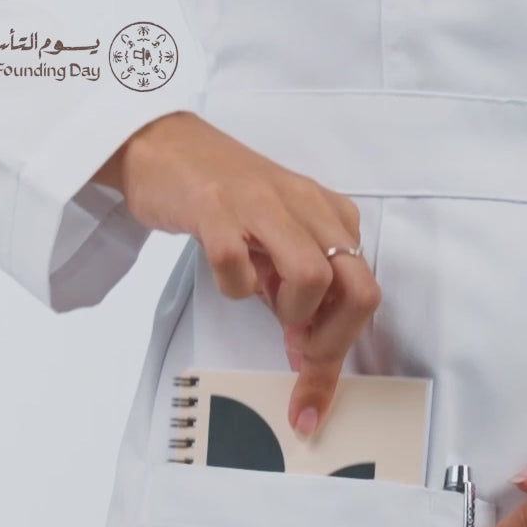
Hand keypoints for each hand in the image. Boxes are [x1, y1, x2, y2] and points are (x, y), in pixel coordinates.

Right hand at [90, 110, 381, 436]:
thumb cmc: (226, 200)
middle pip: (358, 292)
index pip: (363, 294)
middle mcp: (308, 208)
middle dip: (330, 343)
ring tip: (264, 300)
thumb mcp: (279, 245)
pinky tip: (228, 273)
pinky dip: (235, 286)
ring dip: (290, 312)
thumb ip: (301, 295)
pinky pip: (238, 266)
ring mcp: (264, 205)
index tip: (313, 381)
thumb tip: (310, 356)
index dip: (341, 347)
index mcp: (332, 218)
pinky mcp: (216, 208)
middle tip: (296, 349)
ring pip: (313, 278)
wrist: (163, 145)